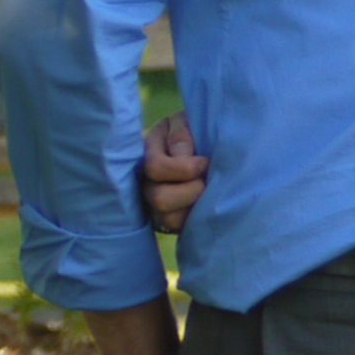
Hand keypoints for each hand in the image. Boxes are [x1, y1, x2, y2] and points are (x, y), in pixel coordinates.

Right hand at [139, 113, 207, 233]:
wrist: (208, 148)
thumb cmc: (196, 132)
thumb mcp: (186, 123)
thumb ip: (181, 135)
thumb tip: (182, 156)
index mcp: (146, 157)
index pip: (155, 168)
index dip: (184, 168)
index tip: (205, 161)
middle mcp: (145, 184)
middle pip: (159, 199)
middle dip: (192, 190)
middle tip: (207, 181)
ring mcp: (155, 207)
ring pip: (169, 220)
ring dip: (195, 207)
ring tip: (209, 194)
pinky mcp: (171, 223)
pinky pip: (181, 231)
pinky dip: (198, 222)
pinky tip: (209, 208)